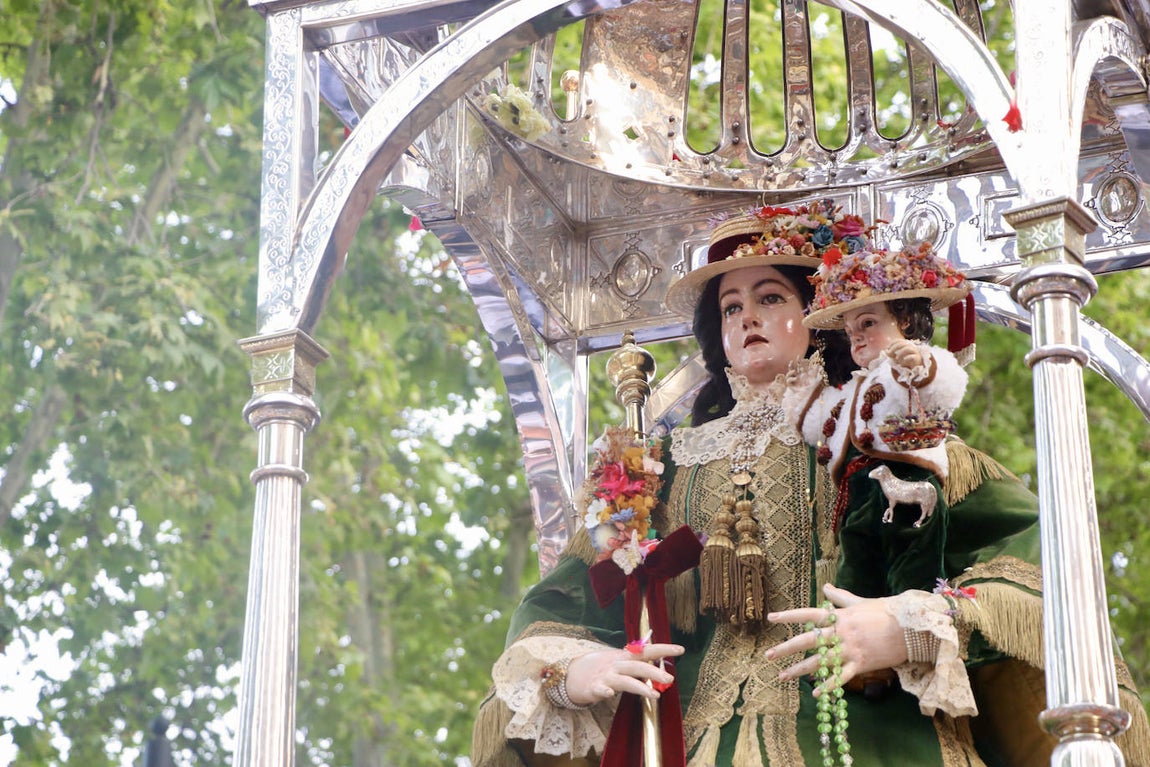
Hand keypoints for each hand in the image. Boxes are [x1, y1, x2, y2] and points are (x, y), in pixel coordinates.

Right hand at [564, 643, 683, 704]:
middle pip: (637, 666)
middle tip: (670, 679)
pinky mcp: (592, 688)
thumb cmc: (600, 668)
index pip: (646, 651)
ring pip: (624, 680)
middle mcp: (616, 665)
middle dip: (654, 673)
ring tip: (654, 695)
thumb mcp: (618, 661)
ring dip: (639, 686)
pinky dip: (604, 691)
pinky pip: (599, 689)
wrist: (571, 674)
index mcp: (624, 658)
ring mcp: (605, 676)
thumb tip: (657, 663)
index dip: (663, 649)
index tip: (680, 649)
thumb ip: (635, 662)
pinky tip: (610, 694)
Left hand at [763, 584, 907, 693]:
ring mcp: (850, 650)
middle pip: (809, 641)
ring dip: (800, 670)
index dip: (789, 616)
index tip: (771, 618)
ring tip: (782, 676)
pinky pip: (841, 677)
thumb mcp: (860, 602)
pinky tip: (816, 692)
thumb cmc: (885, 612)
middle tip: (768, 656)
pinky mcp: (861, 664)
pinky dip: (828, 685)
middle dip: (787, 648)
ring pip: (820, 662)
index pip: (808, 615)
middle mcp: (841, 633)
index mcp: (839, 616)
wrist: (911, 628)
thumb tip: (826, 588)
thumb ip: (840, 598)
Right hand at [785, 357, 818, 387]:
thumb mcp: (813, 381)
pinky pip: (788, 380)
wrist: (803, 397)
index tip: (806, 359)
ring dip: (791, 368)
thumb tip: (818, 365)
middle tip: (798, 357)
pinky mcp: (790, 384)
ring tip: (794, 369)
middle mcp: (797, 376)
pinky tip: (795, 378)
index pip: (802, 366)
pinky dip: (791, 378)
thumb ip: (815, 373)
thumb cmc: (809, 390)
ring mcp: (793, 380)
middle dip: (797, 362)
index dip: (803, 362)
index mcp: (802, 374)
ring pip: (790, 371)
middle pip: (796, 367)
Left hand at [886, 339, 923, 368]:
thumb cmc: (905, 362)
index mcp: (906, 345)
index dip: (892, 343)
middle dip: (894, 348)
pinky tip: (903, 361)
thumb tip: (886, 351)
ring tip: (896, 358)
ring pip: (907, 348)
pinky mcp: (918, 359)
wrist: (915, 369)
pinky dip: (907, 358)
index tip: (887, 348)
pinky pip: (913, 356)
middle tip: (889, 353)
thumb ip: (891, 354)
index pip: (899, 341)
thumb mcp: (896, 357)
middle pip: (902, 344)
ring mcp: (915, 352)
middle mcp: (911, 347)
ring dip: (900, 353)